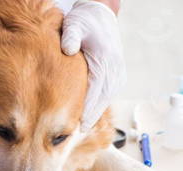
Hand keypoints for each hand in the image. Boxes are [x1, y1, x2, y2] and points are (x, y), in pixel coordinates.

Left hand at [61, 0, 126, 130]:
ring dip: (89, 117)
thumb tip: (69, 49)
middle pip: (100, 103)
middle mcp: (114, 72)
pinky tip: (79, 119)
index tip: (74, 127)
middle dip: (86, 120)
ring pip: (102, 103)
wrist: (101, 19)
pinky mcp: (114, 80)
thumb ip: (71, 36)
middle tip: (70, 137)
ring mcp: (116, 77)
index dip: (85, 112)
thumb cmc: (85, 23)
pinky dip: (92, 109)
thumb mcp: (76, 25)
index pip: (95, 92)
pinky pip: (103, 99)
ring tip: (73, 132)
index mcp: (106, 62)